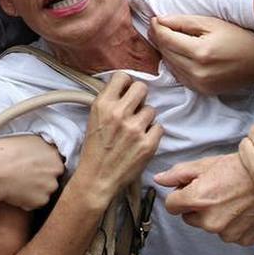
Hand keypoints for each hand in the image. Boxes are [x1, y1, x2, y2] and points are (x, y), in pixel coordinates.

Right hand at [0, 135, 64, 210]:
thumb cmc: (1, 153)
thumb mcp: (25, 140)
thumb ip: (39, 147)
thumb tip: (41, 151)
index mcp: (52, 152)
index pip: (55, 161)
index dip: (43, 165)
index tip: (32, 167)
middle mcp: (56, 169)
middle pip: (53, 176)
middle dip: (42, 178)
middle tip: (24, 177)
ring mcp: (50, 186)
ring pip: (46, 190)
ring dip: (36, 190)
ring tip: (18, 185)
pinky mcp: (42, 201)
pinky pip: (36, 203)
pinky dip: (28, 201)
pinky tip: (16, 193)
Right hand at [76, 72, 162, 195]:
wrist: (97, 178)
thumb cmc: (94, 149)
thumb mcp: (94, 118)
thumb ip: (110, 101)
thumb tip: (127, 88)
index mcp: (103, 105)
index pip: (122, 76)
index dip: (126, 84)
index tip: (125, 92)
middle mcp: (119, 114)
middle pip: (142, 88)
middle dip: (140, 97)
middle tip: (135, 109)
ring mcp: (135, 129)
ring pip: (151, 110)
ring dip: (146, 119)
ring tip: (135, 130)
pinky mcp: (148, 144)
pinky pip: (159, 127)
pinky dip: (152, 134)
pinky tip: (141, 141)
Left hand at [148, 15, 253, 94]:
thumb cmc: (239, 36)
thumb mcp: (212, 23)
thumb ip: (183, 22)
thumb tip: (159, 20)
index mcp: (200, 52)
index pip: (166, 39)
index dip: (157, 27)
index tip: (154, 19)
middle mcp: (198, 72)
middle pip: (165, 53)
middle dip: (159, 38)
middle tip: (159, 26)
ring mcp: (200, 84)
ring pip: (170, 66)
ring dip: (166, 52)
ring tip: (170, 38)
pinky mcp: (203, 91)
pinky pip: (180, 76)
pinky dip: (176, 64)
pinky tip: (181, 54)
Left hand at [156, 153, 253, 244]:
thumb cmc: (240, 168)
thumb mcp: (206, 164)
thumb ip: (179, 174)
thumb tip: (160, 180)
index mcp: (197, 199)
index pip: (171, 206)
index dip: (179, 195)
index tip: (189, 189)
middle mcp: (210, 220)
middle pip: (189, 217)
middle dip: (197, 206)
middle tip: (214, 191)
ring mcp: (226, 232)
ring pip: (209, 226)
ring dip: (214, 216)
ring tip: (229, 198)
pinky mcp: (241, 239)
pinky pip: (228, 233)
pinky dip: (231, 224)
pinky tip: (239, 209)